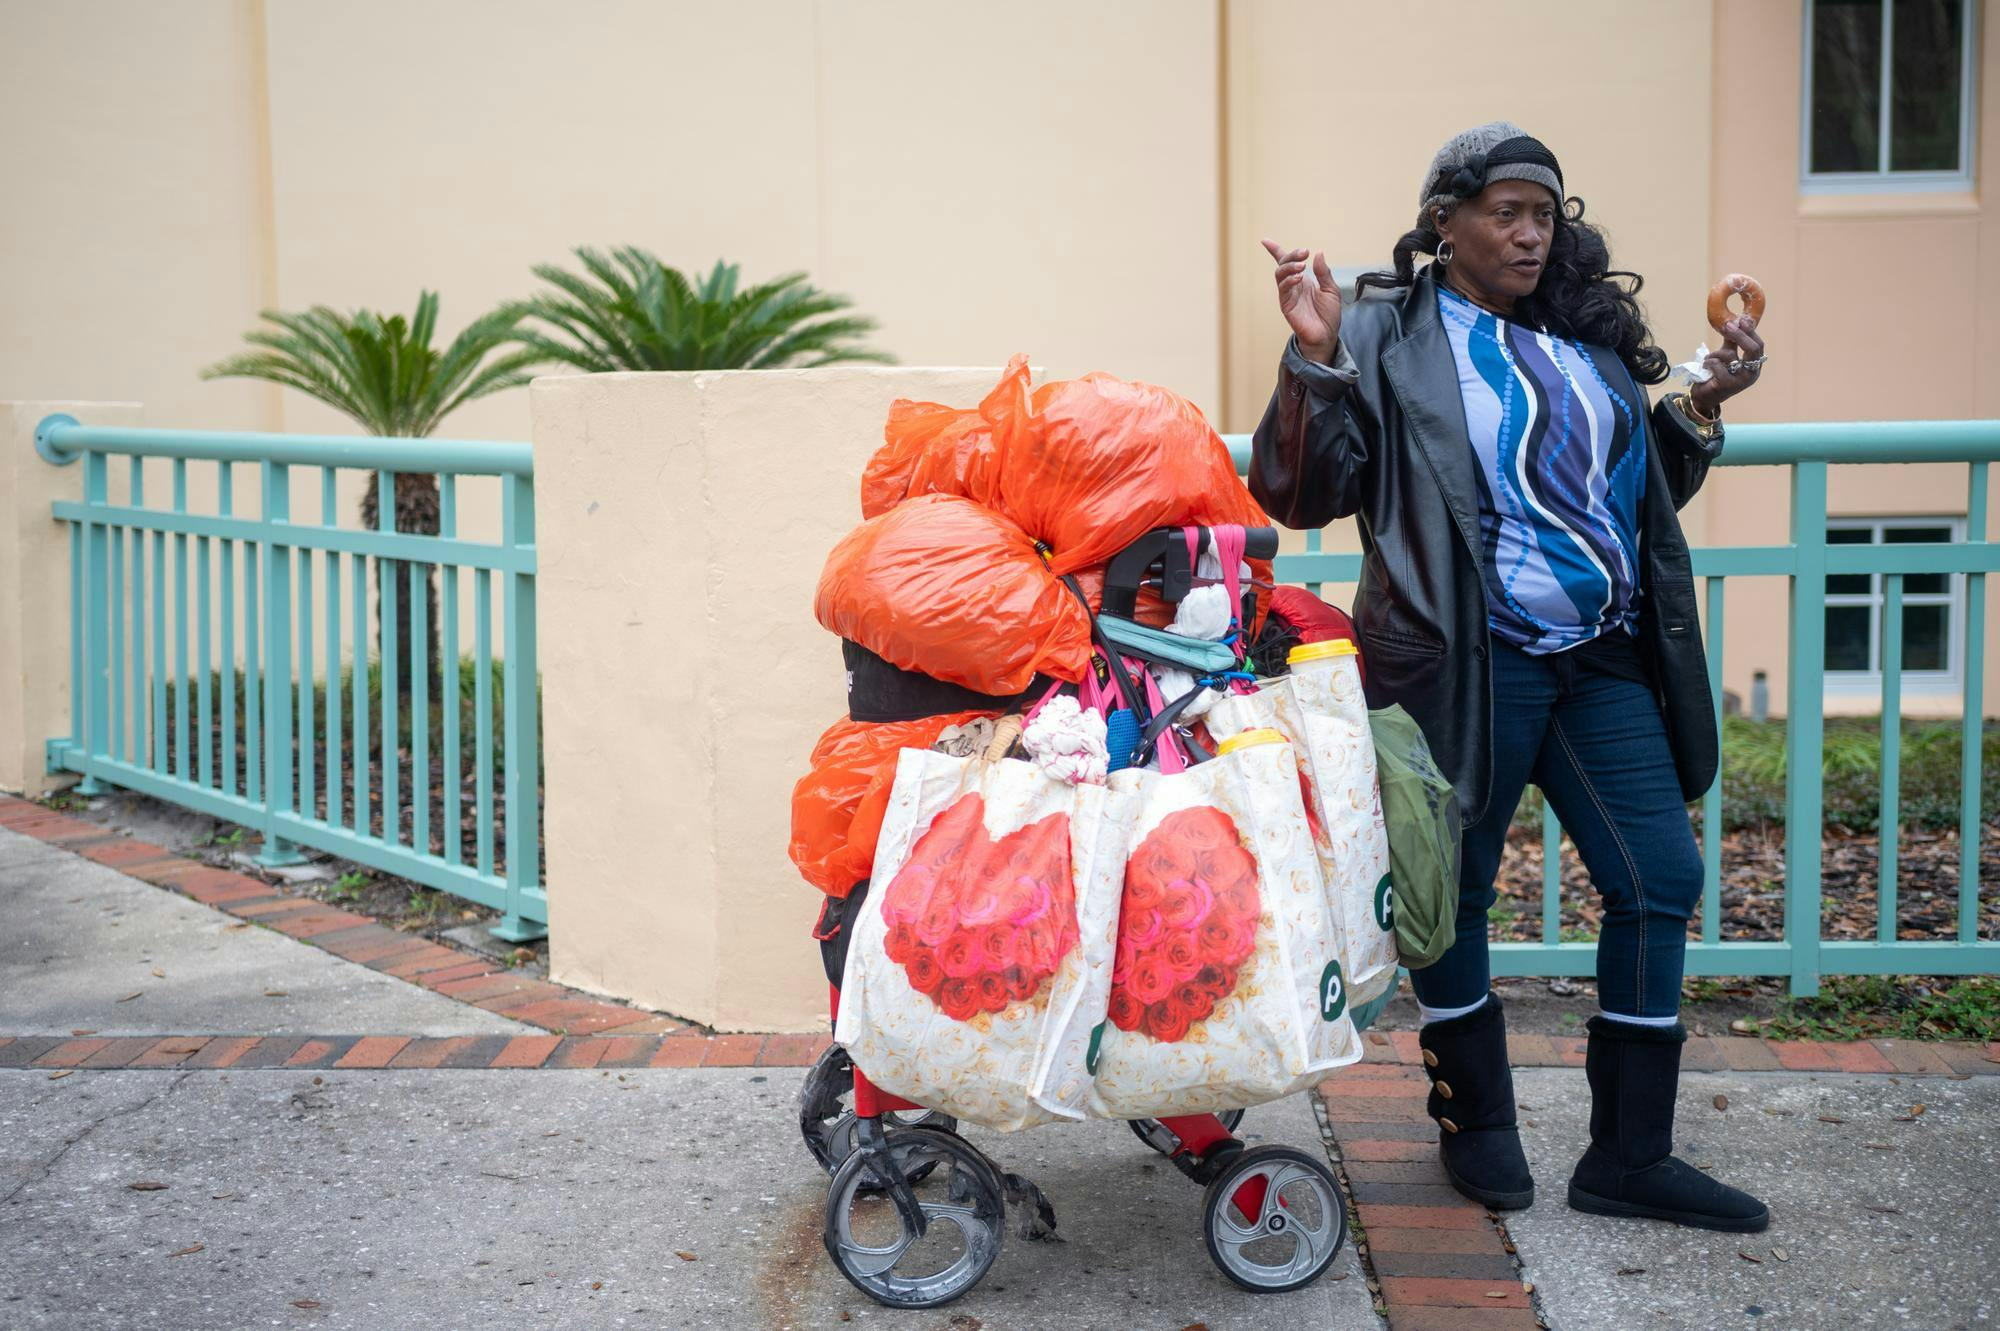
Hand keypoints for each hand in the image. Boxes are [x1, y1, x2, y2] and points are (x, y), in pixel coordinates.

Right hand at [1261, 238, 1341, 363]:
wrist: (1326, 335)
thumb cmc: (1328, 315)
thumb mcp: (1331, 289)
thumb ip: (1324, 273)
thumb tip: (1318, 254)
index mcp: (1302, 280)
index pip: (1285, 263)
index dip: (1274, 250)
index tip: (1265, 241)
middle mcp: (1293, 286)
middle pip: (1282, 264)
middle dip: (1291, 255)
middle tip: (1304, 252)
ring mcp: (1288, 295)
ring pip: (1280, 274)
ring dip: (1290, 266)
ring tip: (1302, 266)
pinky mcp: (1286, 305)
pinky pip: (1283, 289)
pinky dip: (1289, 280)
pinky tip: (1300, 278)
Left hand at [1689, 315, 1765, 416]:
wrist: (1704, 398)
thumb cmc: (1716, 376)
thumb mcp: (1726, 357)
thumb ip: (1732, 342)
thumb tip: (1735, 322)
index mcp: (1754, 366)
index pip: (1758, 345)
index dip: (1750, 332)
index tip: (1741, 319)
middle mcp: (1752, 374)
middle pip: (1752, 349)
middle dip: (1739, 335)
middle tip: (1728, 324)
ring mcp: (1741, 381)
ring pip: (1730, 356)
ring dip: (1715, 354)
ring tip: (1708, 359)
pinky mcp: (1727, 385)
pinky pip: (1717, 365)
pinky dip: (1708, 362)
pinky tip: (1705, 367)